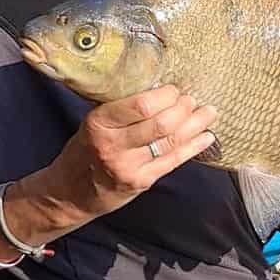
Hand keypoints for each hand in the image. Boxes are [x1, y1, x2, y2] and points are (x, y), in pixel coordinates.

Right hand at [44, 85, 216, 219]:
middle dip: (183, 108)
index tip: (174, 88)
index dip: (165, 95)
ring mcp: (128, 167)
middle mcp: (113, 146)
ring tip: (209, 112)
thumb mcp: (95, 121)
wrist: (71, 192)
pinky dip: (194, 146)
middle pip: (161, 124)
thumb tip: (162, 86)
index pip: (140, 106)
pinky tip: (207, 136)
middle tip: (191, 98)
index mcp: (99, 123)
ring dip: (195, 124)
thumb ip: (123, 108)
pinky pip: (174, 161)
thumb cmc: (87, 147)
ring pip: (171, 141)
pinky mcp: (142, 182)